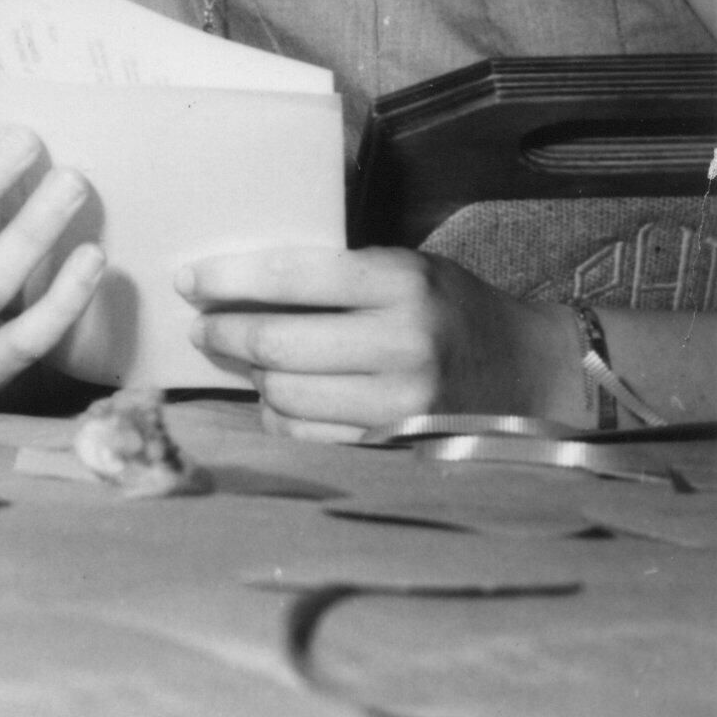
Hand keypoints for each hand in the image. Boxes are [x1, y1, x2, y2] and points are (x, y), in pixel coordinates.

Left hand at [179, 246, 582, 441]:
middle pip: (276, 343)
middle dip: (223, 333)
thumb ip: (334, 274)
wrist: (530, 373)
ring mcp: (399, 405)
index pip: (290, 274)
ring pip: (285, 395)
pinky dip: (279, 416)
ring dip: (248, 376)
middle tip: (201, 325)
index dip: (227, 277)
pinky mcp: (395, 448)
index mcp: (401, 283)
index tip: (187, 279)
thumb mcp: (404, 268)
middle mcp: (401, 344)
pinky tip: (276, 396)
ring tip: (240, 357)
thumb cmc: (450, 308)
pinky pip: (308, 436)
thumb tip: (236, 282)